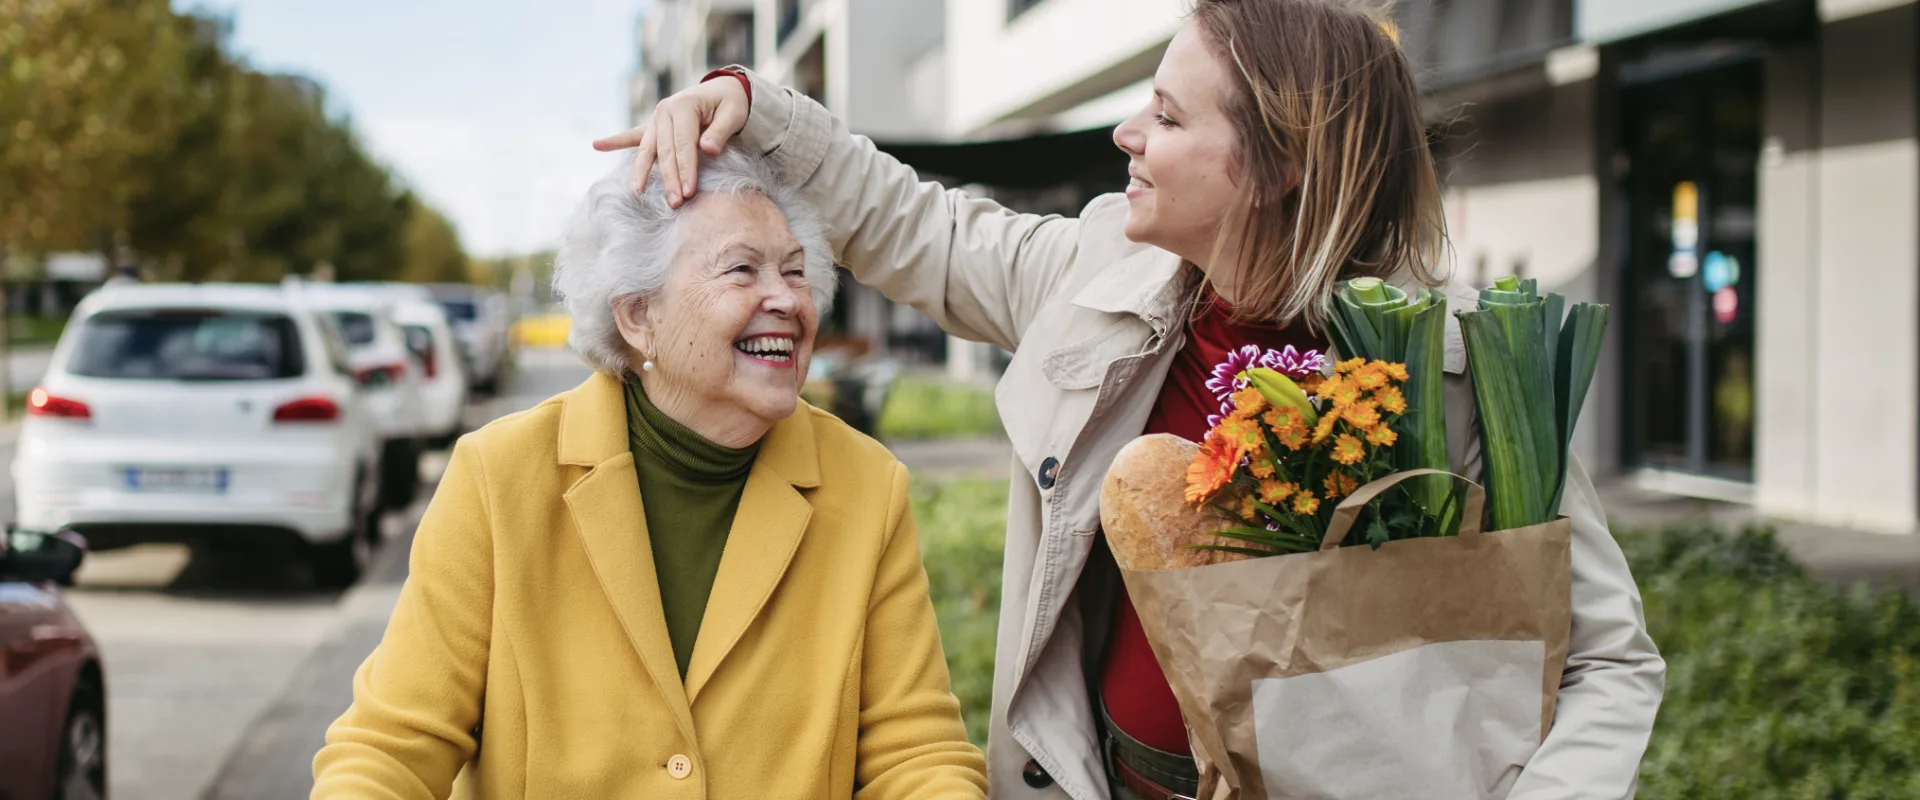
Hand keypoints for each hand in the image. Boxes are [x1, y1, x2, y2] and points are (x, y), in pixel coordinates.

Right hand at [593, 76, 749, 206]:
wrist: (723, 89)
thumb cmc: (731, 104)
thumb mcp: (734, 113)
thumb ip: (721, 131)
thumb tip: (707, 149)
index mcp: (684, 106)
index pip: (684, 144)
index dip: (686, 168)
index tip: (689, 191)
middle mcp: (665, 111)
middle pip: (665, 151)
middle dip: (669, 178)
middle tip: (675, 202)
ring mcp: (657, 118)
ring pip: (648, 149)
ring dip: (643, 171)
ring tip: (638, 190)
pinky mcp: (654, 125)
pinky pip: (634, 136)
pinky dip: (616, 140)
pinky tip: (597, 145)